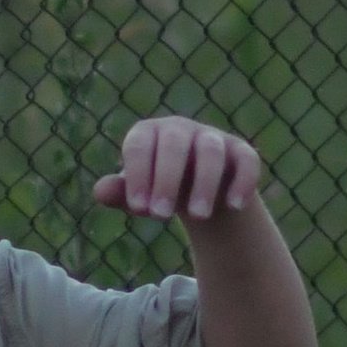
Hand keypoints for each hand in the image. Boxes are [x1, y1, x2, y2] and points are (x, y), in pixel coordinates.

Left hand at [92, 116, 263, 224]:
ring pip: (211, 151)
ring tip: (197, 217)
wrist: (199, 194)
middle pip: (174, 145)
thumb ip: (121, 193)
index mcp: (148, 133)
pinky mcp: (240, 151)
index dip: (138, 176)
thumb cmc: (159, 191)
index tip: (139, 209)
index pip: (139, 146)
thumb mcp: (139, 194)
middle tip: (160, 216)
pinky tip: (233, 206)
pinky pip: (246, 160)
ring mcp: (212, 138)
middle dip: (167, 180)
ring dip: (204, 184)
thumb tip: (100, 192)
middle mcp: (180, 129)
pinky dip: (242, 182)